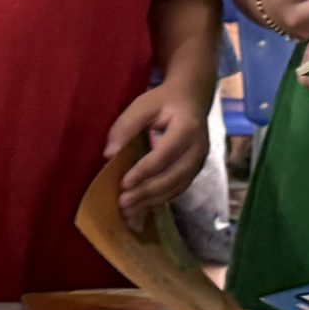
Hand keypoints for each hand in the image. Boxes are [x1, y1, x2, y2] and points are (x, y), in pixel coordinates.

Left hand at [105, 86, 210, 221]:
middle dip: (148, 192)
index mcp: (188, 128)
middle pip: (174, 176)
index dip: (144, 171)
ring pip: (177, 187)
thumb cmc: (164, 100)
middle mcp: (198, 148)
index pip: (165, 155)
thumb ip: (126, 126)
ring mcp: (199, 161)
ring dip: (153, 201)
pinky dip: (160, 199)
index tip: (123, 183)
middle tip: (124, 203)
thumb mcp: (143, 105)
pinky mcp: (195, 170)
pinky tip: (143, 207)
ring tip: (129, 211)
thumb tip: (108, 154)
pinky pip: (179, 189)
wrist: (192, 98)